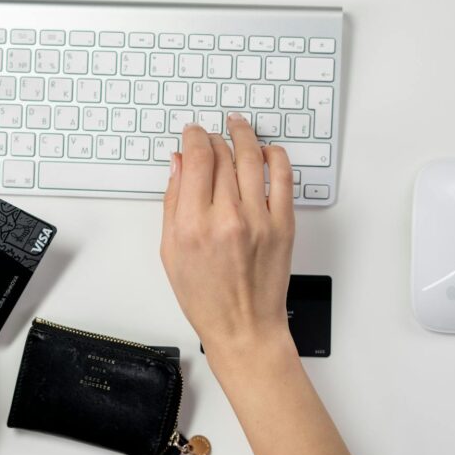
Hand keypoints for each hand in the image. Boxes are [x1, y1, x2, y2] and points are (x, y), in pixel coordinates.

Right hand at [160, 115, 296, 373]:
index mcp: (193, 225)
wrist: (244, 327)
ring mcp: (259, 220)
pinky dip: (275, 156)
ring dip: (244, 135)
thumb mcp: (171, 252)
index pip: (197, 160)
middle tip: (210, 135)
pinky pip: (283, 177)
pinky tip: (267, 151)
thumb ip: (173, 203)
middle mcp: (227, 218)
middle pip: (223, 155)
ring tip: (238, 126)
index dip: (194, 137)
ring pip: (252, 158)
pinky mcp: (283, 225)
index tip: (192, 133)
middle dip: (214, 138)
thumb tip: (178, 164)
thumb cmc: (206, 298)